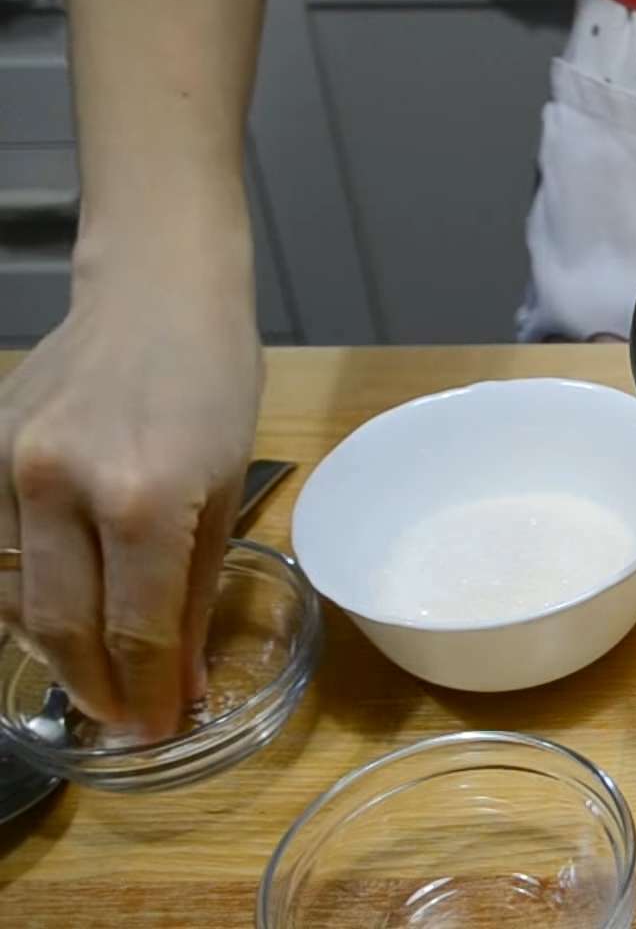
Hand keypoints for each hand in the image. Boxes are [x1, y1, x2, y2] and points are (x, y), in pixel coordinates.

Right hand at [0, 237, 260, 739]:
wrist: (155, 295)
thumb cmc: (212, 384)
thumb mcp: (225, 490)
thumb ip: (194, 590)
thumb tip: (181, 680)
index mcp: (144, 496)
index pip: (134, 628)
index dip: (145, 692)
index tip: (158, 730)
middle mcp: (64, 485)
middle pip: (61, 627)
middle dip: (95, 687)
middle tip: (123, 721)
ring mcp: (9, 466)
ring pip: (11, 598)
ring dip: (50, 651)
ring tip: (90, 677)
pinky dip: (16, 597)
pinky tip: (51, 615)